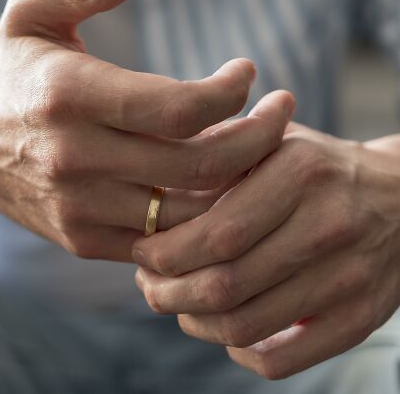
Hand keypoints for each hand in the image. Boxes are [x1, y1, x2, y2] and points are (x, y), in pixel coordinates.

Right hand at [0, 0, 293, 260]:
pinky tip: (210, 185)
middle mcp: (72, 158)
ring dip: (235, 184)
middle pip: (196, 167)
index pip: (179, 108)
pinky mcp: (80, 238)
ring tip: (254, 149)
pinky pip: (159, 242)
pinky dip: (196, 219)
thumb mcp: (30, 11)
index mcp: (67, 96)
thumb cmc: (8, 70)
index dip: (231, 93)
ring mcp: (76, 206)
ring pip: (186, 213)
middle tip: (281, 114)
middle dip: (257, 140)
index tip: (247, 73)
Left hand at [133, 122, 399, 377]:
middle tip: (147, 282)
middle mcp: (328, 226)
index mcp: (300, 173)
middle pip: (223, 285)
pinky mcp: (359, 319)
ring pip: (244, 326)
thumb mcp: (273, 141)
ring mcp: (347, 278)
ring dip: (192, 322)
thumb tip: (149, 184)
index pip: (216, 233)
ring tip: (175, 302)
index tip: (140, 251)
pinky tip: (221, 330)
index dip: (165, 253)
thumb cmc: (316, 168)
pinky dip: (237, 353)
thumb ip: (218, 154)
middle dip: (166, 291)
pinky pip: (281, 360)